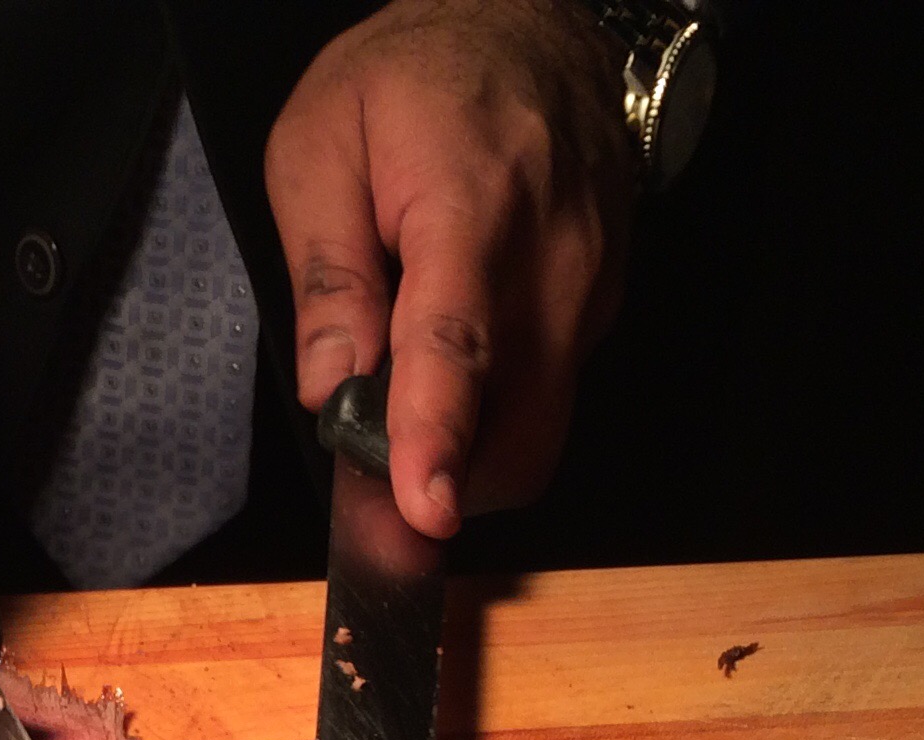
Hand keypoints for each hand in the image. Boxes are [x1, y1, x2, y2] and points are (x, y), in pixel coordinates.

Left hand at [265, 0, 633, 537]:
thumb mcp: (319, 145)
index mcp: (470, 207)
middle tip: (377, 458)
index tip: (424, 507)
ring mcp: (592, 282)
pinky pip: (555, 390)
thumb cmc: (412, 77)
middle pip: (519, 423)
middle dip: (451, 477)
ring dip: (475, 450)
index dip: (437, 438)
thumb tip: (328, 383)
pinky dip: (501, 409)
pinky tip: (462, 359)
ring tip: (411, 393)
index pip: (457, 346)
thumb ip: (326, 272)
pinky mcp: (605, 300)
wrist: (526, 19)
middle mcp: (552, 255)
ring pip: (543, 425)